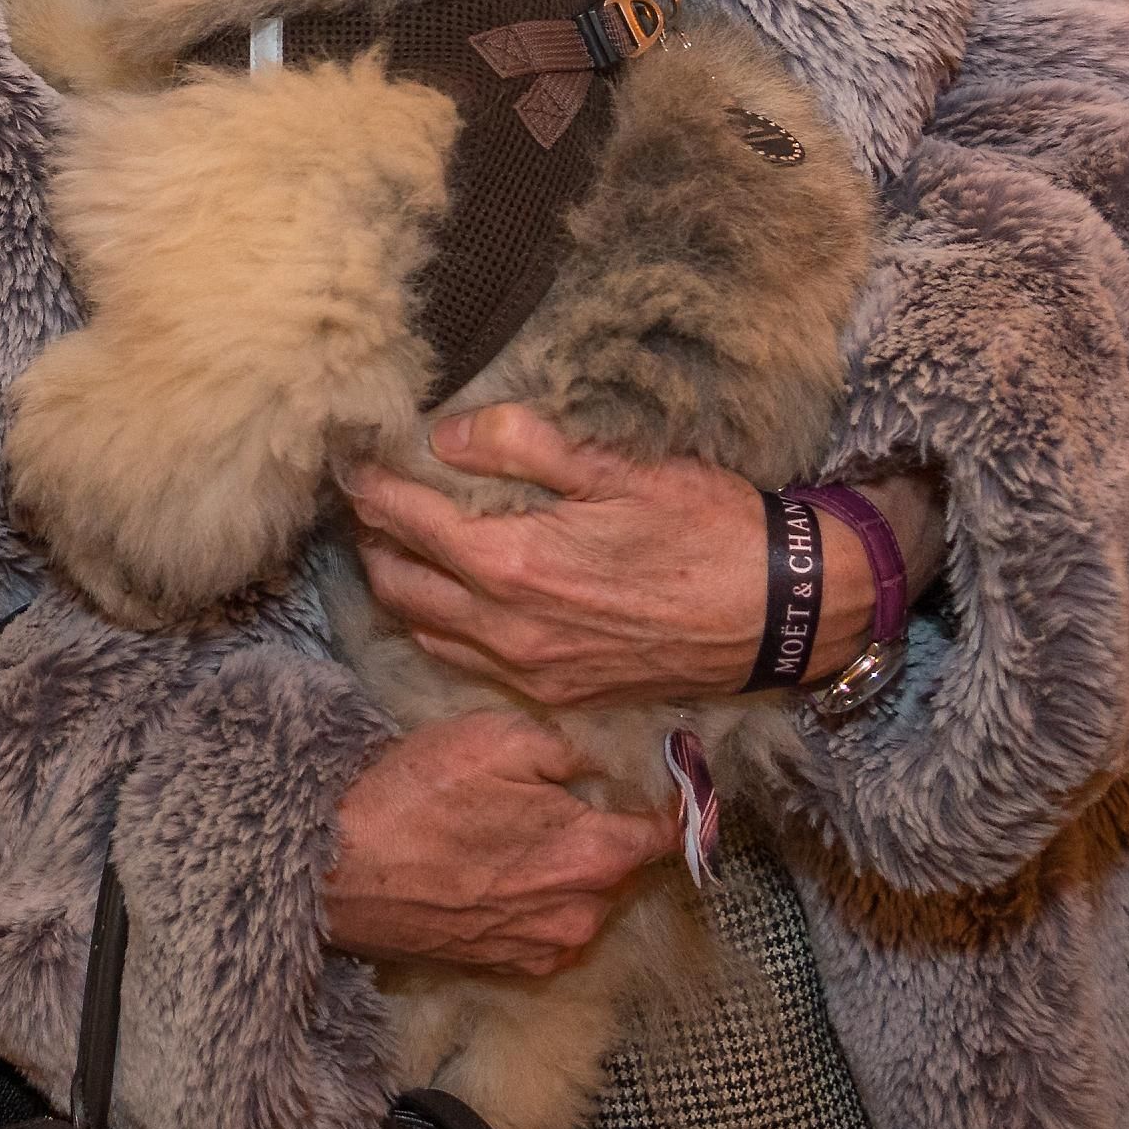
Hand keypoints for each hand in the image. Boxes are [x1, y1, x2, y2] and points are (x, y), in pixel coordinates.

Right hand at [319, 711, 674, 975]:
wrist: (337, 869)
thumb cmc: (416, 796)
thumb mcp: (495, 738)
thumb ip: (569, 748)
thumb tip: (605, 764)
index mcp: (592, 855)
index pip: (662, 834)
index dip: (667, 803)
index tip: (667, 783)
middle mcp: (581, 914)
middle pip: (623, 869)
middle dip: (608, 834)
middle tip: (570, 800)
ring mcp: (543, 948)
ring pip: (586, 901)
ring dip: (572, 872)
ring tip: (526, 837)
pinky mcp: (506, 967)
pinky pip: (550, 932)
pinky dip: (541, 905)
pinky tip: (503, 876)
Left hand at [345, 407, 879, 710]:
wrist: (779, 615)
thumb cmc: (707, 529)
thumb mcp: (619, 467)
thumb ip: (524, 445)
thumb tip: (448, 435)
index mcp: (513, 565)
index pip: (406, 520)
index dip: (368, 484)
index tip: (349, 456)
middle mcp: (506, 627)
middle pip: (397, 580)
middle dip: (372, 534)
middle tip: (368, 494)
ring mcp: (528, 668)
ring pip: (423, 627)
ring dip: (399, 581)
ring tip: (396, 539)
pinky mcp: (554, 693)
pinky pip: (464, 660)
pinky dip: (437, 626)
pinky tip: (448, 596)